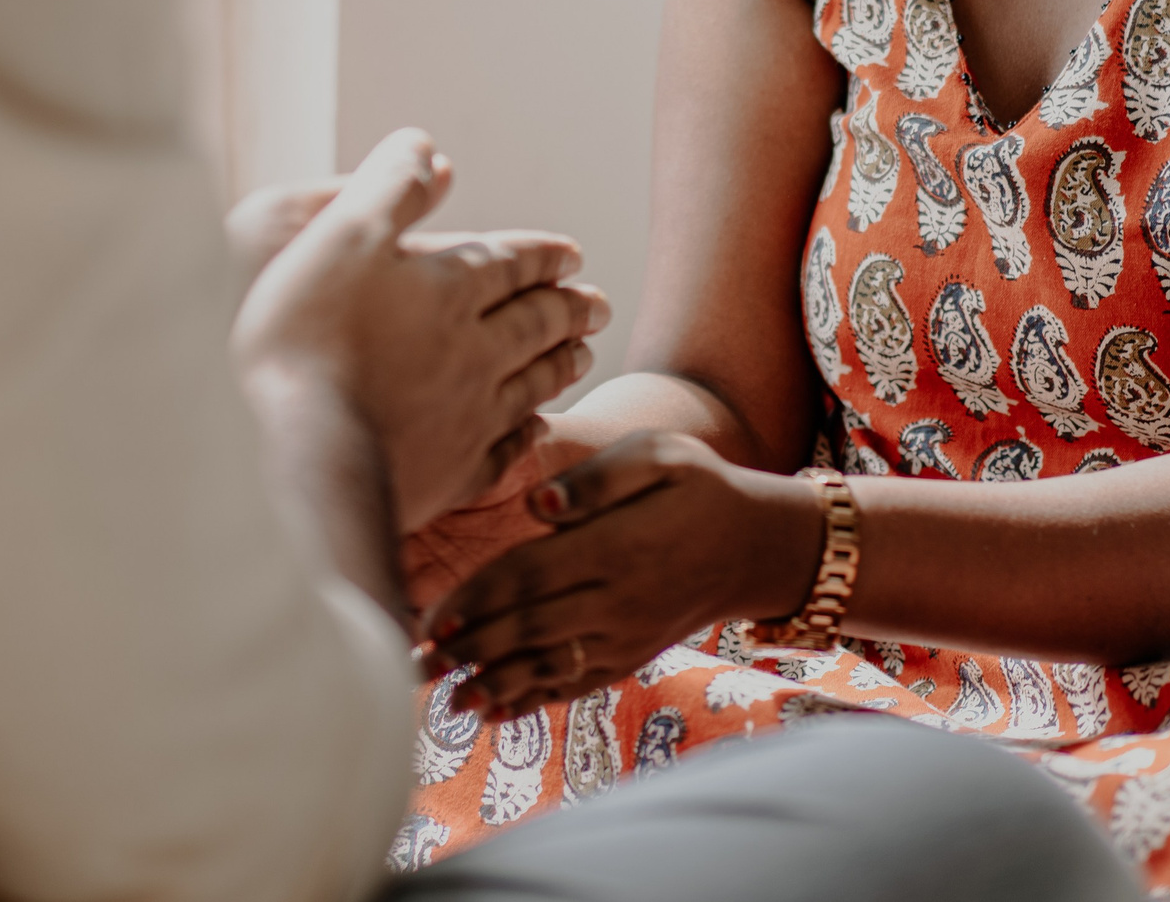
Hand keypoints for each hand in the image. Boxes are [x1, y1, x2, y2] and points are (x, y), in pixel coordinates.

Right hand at [231, 129, 609, 529]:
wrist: (308, 452)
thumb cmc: (310, 334)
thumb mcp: (342, 234)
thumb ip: (389, 186)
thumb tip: (427, 148)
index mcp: (451, 287)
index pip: (511, 264)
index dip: (542, 256)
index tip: (573, 256)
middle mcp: (475, 350)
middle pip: (535, 324)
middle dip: (567, 309)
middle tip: (599, 305)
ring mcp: (468, 418)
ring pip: (531, 384)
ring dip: (559, 365)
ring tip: (584, 356)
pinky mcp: (450, 476)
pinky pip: (503, 453)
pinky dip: (525, 438)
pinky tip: (536, 432)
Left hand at [418, 431, 825, 719]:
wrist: (755, 546)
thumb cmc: (698, 487)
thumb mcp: (661, 456)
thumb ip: (597, 478)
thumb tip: (540, 507)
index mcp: (616, 548)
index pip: (530, 575)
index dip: (476, 599)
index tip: (430, 616)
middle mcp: (618, 601)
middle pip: (528, 628)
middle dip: (467, 648)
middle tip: (414, 661)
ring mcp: (624, 637)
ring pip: (546, 666)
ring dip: (490, 685)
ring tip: (443, 700)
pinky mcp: (629, 657)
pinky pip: (573, 684)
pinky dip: (529, 700)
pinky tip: (490, 712)